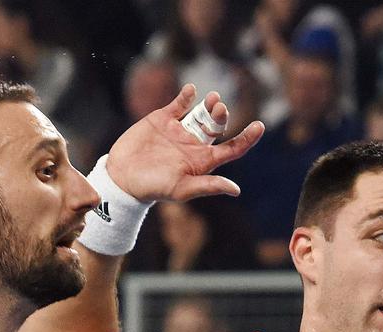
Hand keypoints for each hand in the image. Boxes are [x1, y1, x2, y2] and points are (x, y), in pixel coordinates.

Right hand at [104, 85, 263, 202]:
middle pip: (217, 126)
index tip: (260, 126)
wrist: (122, 178)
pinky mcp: (162, 119)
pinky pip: (178, 104)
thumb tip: (236, 190)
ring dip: (210, 105)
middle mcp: (193, 144)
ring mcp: (178, 130)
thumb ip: (208, 186)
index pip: (232, 148)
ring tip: (214, 99)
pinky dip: (186, 95)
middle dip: (222, 116)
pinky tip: (191, 90)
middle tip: (219, 108)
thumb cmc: (153, 188)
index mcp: (202, 161)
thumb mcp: (182, 189)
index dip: (247, 138)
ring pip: (201, 113)